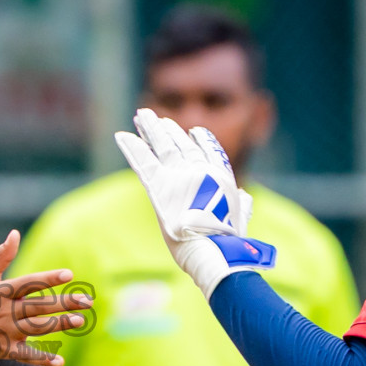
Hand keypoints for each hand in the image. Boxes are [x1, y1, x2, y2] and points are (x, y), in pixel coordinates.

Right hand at [0, 230, 89, 365]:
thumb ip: (1, 256)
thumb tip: (15, 233)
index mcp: (1, 292)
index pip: (29, 283)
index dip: (48, 279)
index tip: (69, 274)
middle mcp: (5, 312)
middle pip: (39, 307)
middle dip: (64, 304)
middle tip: (87, 301)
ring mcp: (5, 332)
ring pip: (37, 329)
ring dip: (59, 325)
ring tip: (79, 321)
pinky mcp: (5, 350)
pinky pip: (27, 356)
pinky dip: (43, 359)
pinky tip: (60, 361)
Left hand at [115, 109, 276, 297]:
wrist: (214, 250)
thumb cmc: (227, 241)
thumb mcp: (240, 218)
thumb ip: (242, 204)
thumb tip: (244, 196)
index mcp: (219, 176)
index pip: (208, 151)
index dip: (200, 140)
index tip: (194, 131)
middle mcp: (199, 169)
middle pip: (180, 144)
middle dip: (168, 130)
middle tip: (157, 118)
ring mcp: (179, 175)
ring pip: (161, 146)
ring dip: (150, 129)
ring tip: (142, 115)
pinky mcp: (159, 186)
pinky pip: (142, 162)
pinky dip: (131, 148)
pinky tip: (121, 135)